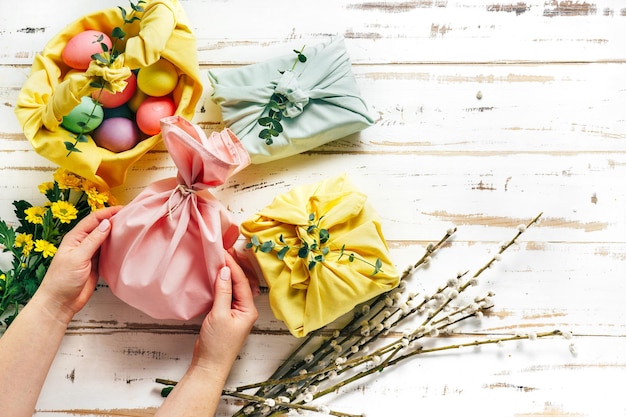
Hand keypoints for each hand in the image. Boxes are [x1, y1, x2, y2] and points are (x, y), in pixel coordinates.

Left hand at [33, 205, 121, 324]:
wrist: (61, 302)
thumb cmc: (63, 280)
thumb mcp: (78, 257)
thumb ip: (93, 240)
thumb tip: (106, 223)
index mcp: (75, 238)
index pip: (93, 219)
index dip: (107, 213)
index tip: (123, 209)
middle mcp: (83, 243)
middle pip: (100, 227)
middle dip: (114, 221)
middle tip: (130, 217)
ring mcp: (90, 253)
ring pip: (105, 239)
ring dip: (116, 234)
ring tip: (131, 228)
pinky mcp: (96, 264)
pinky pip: (108, 251)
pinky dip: (116, 247)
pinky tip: (125, 245)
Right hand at [192, 251, 258, 370]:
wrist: (209, 365)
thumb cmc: (217, 345)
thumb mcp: (219, 315)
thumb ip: (223, 292)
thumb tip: (224, 271)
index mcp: (248, 309)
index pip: (242, 281)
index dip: (233, 266)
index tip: (223, 252)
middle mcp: (245, 309)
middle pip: (240, 282)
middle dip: (232, 266)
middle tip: (222, 251)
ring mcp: (235, 312)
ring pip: (233, 287)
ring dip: (226, 274)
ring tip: (218, 258)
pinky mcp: (225, 314)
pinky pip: (225, 294)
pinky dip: (220, 284)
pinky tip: (214, 276)